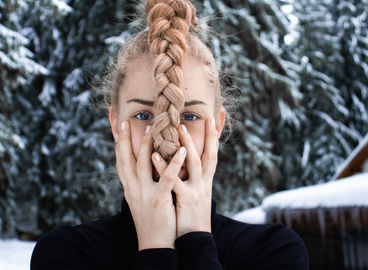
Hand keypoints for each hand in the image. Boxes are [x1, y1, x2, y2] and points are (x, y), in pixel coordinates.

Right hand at [114, 121, 185, 249]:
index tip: (119, 128)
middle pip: (127, 159)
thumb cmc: (149, 219)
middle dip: (125, 139)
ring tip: (154, 128)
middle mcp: (133, 188)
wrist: (154, 243)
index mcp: (129, 188)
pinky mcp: (159, 200)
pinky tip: (182, 150)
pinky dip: (174, 162)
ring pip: (143, 163)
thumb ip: (138, 182)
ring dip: (147, 144)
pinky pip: (166, 178)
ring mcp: (145, 194)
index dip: (119, 144)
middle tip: (127, 122)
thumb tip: (139, 166)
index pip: (120, 162)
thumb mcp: (139, 199)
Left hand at [152, 117, 218, 237]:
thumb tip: (183, 165)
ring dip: (186, 144)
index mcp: (204, 182)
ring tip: (177, 128)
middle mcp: (203, 184)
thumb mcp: (193, 195)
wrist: (194, 240)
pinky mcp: (186, 200)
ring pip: (193, 163)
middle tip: (205, 118)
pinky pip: (173, 180)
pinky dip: (164, 166)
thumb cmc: (190, 217)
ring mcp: (196, 191)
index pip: (211, 156)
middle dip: (208, 136)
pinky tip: (154, 154)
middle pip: (207, 155)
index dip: (213, 139)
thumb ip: (190, 179)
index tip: (213, 121)